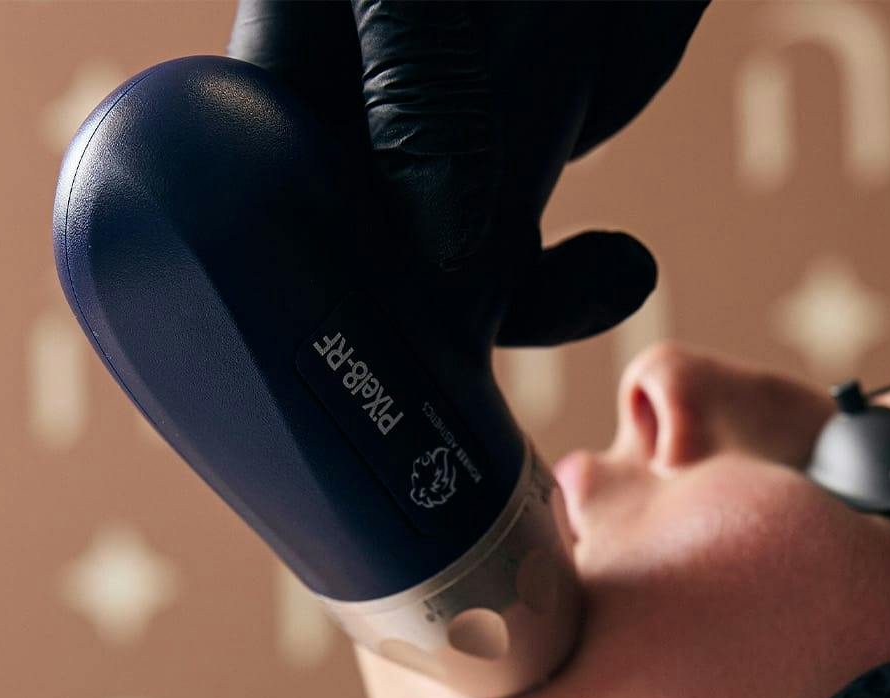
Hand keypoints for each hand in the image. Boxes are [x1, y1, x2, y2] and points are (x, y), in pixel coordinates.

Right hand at [227, 0, 706, 346]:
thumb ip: (422, 98)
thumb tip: (438, 257)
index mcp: (296, 79)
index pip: (266, 211)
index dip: (290, 304)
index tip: (336, 381)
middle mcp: (364, 128)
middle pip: (358, 272)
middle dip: (394, 347)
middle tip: (437, 426)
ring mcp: (447, 150)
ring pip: (452, 283)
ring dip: (495, 335)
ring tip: (535, 364)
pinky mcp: (524, 159)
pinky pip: (535, 259)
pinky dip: (580, 288)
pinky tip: (624, 269)